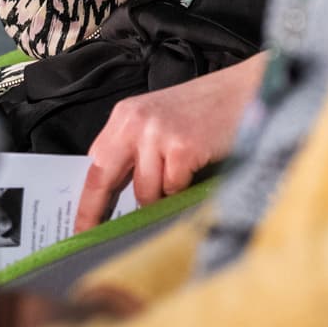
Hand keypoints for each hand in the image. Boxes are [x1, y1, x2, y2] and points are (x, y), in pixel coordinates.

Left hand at [74, 54, 268, 231]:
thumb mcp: (160, 120)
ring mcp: (157, 134)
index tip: (80, 226)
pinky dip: (185, 187)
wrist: (246, 89)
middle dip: (98, 211)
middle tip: (93, 237)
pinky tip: (197, 165)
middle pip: (104, 178)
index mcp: (125, 116)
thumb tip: (119, 195)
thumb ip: (137, 149)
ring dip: (163, 194)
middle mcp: (135, 122)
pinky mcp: (181, 148)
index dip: (87, 200)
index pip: (95, 164)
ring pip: (146, 192)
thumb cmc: (207, 109)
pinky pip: (173, 189)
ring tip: (183, 172)